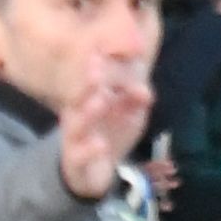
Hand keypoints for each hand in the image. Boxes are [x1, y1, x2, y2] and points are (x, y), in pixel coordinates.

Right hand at [46, 67, 151, 201]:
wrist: (95, 170)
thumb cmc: (112, 134)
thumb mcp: (131, 115)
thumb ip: (138, 100)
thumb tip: (145, 90)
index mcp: (91, 100)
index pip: (95, 80)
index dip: (100, 65)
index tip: (107, 49)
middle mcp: (79, 115)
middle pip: (81, 98)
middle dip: (89, 82)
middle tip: (96, 65)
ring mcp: (75, 138)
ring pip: (77, 125)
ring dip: (87, 113)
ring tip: (99, 101)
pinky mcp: (75, 160)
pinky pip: (80, 155)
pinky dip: (89, 150)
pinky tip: (100, 145)